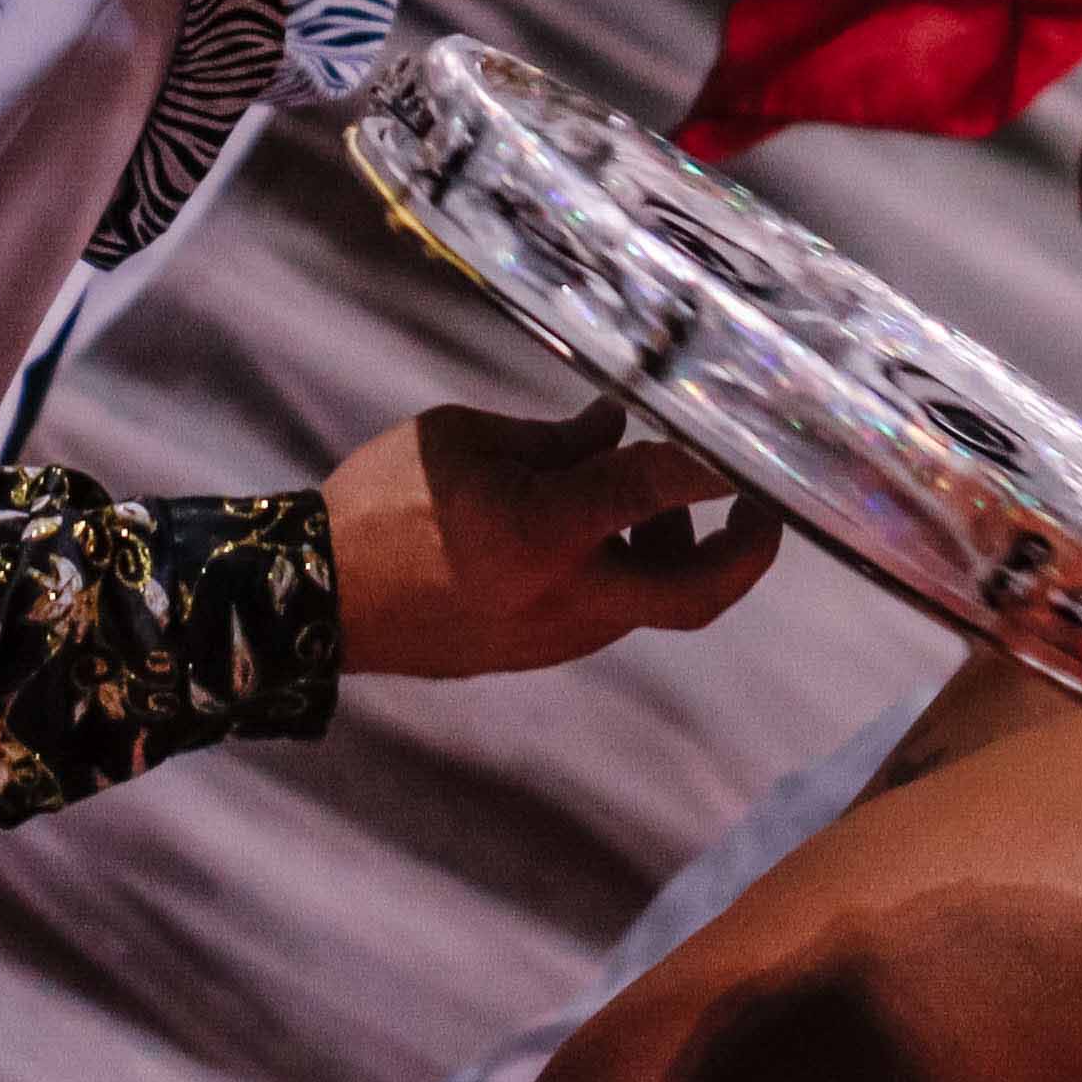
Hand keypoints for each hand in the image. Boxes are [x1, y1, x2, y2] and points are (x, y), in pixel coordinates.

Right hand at [323, 398, 784, 676]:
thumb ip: (558, 437)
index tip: (763, 435)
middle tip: (763, 508)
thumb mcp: (466, 439)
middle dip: (747, 552)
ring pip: (652, 599)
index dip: (721, 458)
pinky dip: (621, 569)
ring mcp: (557, 636)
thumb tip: (620, 427)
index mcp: (548, 529)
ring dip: (669, 548)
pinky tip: (585, 527)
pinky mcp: (539, 654)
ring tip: (633, 492)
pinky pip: (607, 610)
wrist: (317, 601)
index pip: (660, 486)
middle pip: (697, 592)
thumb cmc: (384, 501)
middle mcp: (568, 596)